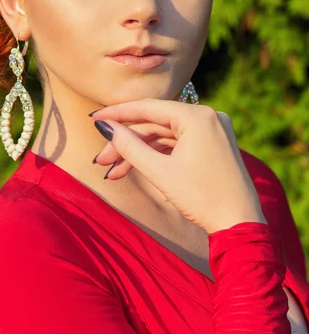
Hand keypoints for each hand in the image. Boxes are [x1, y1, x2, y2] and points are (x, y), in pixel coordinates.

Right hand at [91, 99, 266, 233]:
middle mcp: (208, 116)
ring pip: (165, 136)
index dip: (118, 114)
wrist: (240, 225)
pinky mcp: (213, 145)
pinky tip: (136, 169)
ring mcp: (212, 131)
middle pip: (155, 124)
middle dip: (127, 143)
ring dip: (140, 153)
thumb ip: (130, 147)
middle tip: (102, 160)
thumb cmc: (202, 198)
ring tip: (114, 172)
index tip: (94, 119)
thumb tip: (105, 127)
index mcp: (198, 116)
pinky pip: (178, 144)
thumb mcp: (160, 172)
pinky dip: (158, 156)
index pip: (149, 108)